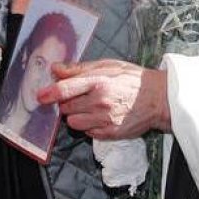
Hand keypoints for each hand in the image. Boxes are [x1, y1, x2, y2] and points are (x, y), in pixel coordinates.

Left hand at [37, 60, 170, 139]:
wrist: (158, 99)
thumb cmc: (132, 79)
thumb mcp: (107, 65)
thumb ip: (79, 69)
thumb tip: (56, 69)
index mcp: (98, 82)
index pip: (65, 90)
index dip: (49, 94)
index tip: (41, 96)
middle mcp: (100, 102)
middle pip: (66, 108)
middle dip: (66, 104)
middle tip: (76, 98)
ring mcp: (105, 120)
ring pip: (73, 123)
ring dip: (75, 117)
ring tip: (88, 108)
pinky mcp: (110, 133)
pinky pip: (88, 133)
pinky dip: (89, 126)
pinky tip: (99, 117)